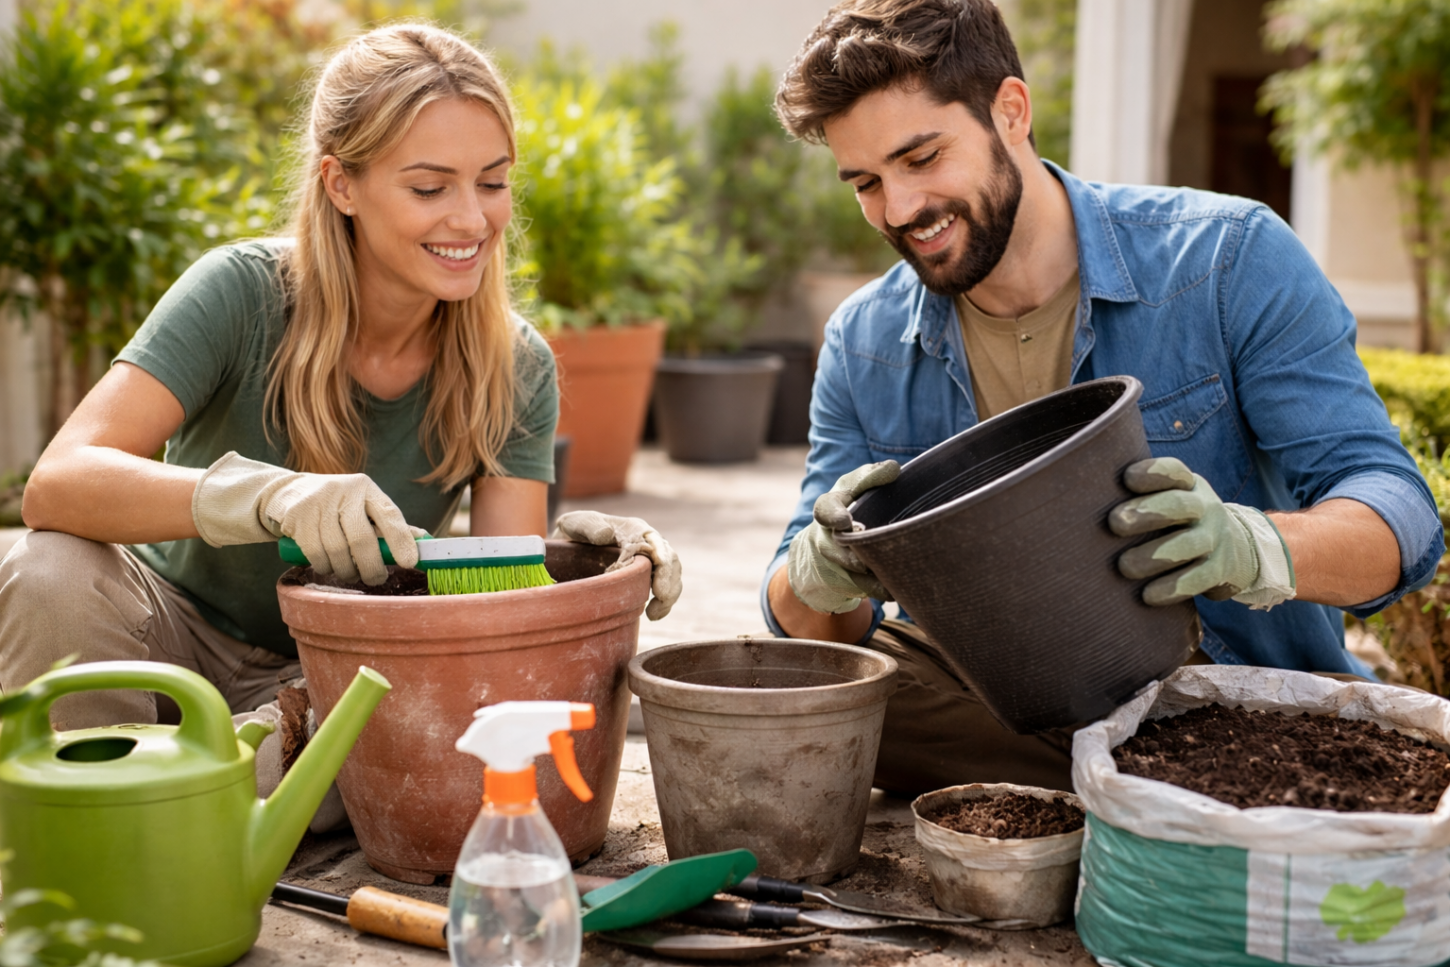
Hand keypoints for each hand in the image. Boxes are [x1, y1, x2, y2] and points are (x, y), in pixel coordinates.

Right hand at [192, 451, 422, 585]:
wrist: (287, 493)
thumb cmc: (336, 506)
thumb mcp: (362, 507)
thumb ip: (389, 524)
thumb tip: (423, 542)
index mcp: (366, 488)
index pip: (390, 515)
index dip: (401, 541)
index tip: (410, 563)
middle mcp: (344, 492)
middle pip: (362, 539)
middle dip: (372, 567)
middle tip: (377, 579)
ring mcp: (319, 503)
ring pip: (338, 551)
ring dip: (346, 570)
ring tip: (350, 572)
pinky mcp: (298, 516)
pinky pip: (316, 554)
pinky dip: (325, 567)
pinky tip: (328, 565)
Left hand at [553, 511, 681, 620]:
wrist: (569, 545)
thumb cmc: (574, 530)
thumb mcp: (575, 523)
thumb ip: (589, 525)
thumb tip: (605, 534)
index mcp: (632, 529)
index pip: (653, 541)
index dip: (660, 557)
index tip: (658, 572)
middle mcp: (647, 542)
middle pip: (668, 558)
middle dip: (669, 578)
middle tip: (661, 597)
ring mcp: (650, 560)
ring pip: (672, 574)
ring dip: (669, 594)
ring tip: (655, 613)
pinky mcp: (647, 576)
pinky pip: (665, 587)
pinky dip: (664, 603)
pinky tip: (654, 615)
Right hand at [786, 460, 899, 613]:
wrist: (823, 546)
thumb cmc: (847, 507)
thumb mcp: (853, 487)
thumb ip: (870, 476)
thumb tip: (894, 468)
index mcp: (827, 509)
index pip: (824, 510)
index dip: (832, 516)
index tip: (844, 521)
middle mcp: (825, 538)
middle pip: (836, 549)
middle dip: (852, 554)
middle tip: (865, 556)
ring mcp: (832, 563)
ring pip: (851, 574)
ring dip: (870, 574)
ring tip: (892, 573)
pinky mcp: (843, 583)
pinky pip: (862, 589)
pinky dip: (879, 589)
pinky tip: (896, 588)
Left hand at [1109, 457, 1294, 609]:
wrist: (1235, 549)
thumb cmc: (1177, 522)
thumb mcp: (1167, 501)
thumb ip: (1136, 499)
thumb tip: (1082, 501)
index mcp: (1187, 485)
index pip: (1173, 472)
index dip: (1153, 473)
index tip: (1126, 479)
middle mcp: (1204, 508)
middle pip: (1180, 505)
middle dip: (1148, 513)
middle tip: (1115, 522)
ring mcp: (1214, 539)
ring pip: (1189, 544)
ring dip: (1155, 555)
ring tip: (1124, 566)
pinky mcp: (1219, 570)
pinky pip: (1199, 579)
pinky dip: (1173, 588)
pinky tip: (1148, 595)